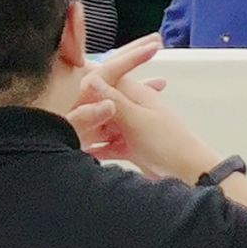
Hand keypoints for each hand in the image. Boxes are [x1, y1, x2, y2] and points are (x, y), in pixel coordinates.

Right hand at [68, 37, 220, 182]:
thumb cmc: (166, 142)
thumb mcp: (137, 119)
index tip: (68, 78)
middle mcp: (132, 108)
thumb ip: (115, 100)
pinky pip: (108, 146)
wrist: (187, 171)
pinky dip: (98, 149)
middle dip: (83, 109)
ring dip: (88, 132)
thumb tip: (92, 78)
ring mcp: (131, 128)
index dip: (91, 75)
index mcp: (136, 95)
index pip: (111, 76)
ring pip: (103, 126)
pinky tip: (81, 155)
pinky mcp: (130, 148)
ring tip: (67, 137)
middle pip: (102, 103)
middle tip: (59, 114)